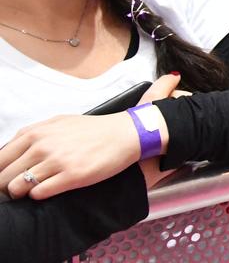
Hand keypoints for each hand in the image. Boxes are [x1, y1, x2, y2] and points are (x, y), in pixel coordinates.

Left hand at [0, 74, 176, 199]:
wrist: (125, 134)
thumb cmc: (92, 130)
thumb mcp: (58, 123)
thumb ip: (31, 136)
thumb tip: (7, 155)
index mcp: (36, 133)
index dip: (0, 173)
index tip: (9, 178)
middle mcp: (42, 146)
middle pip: (3, 177)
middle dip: (8, 186)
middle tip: (22, 187)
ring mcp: (56, 161)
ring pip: (16, 188)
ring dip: (23, 192)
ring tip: (37, 188)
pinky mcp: (71, 176)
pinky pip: (38, 194)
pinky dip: (41, 195)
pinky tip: (53, 187)